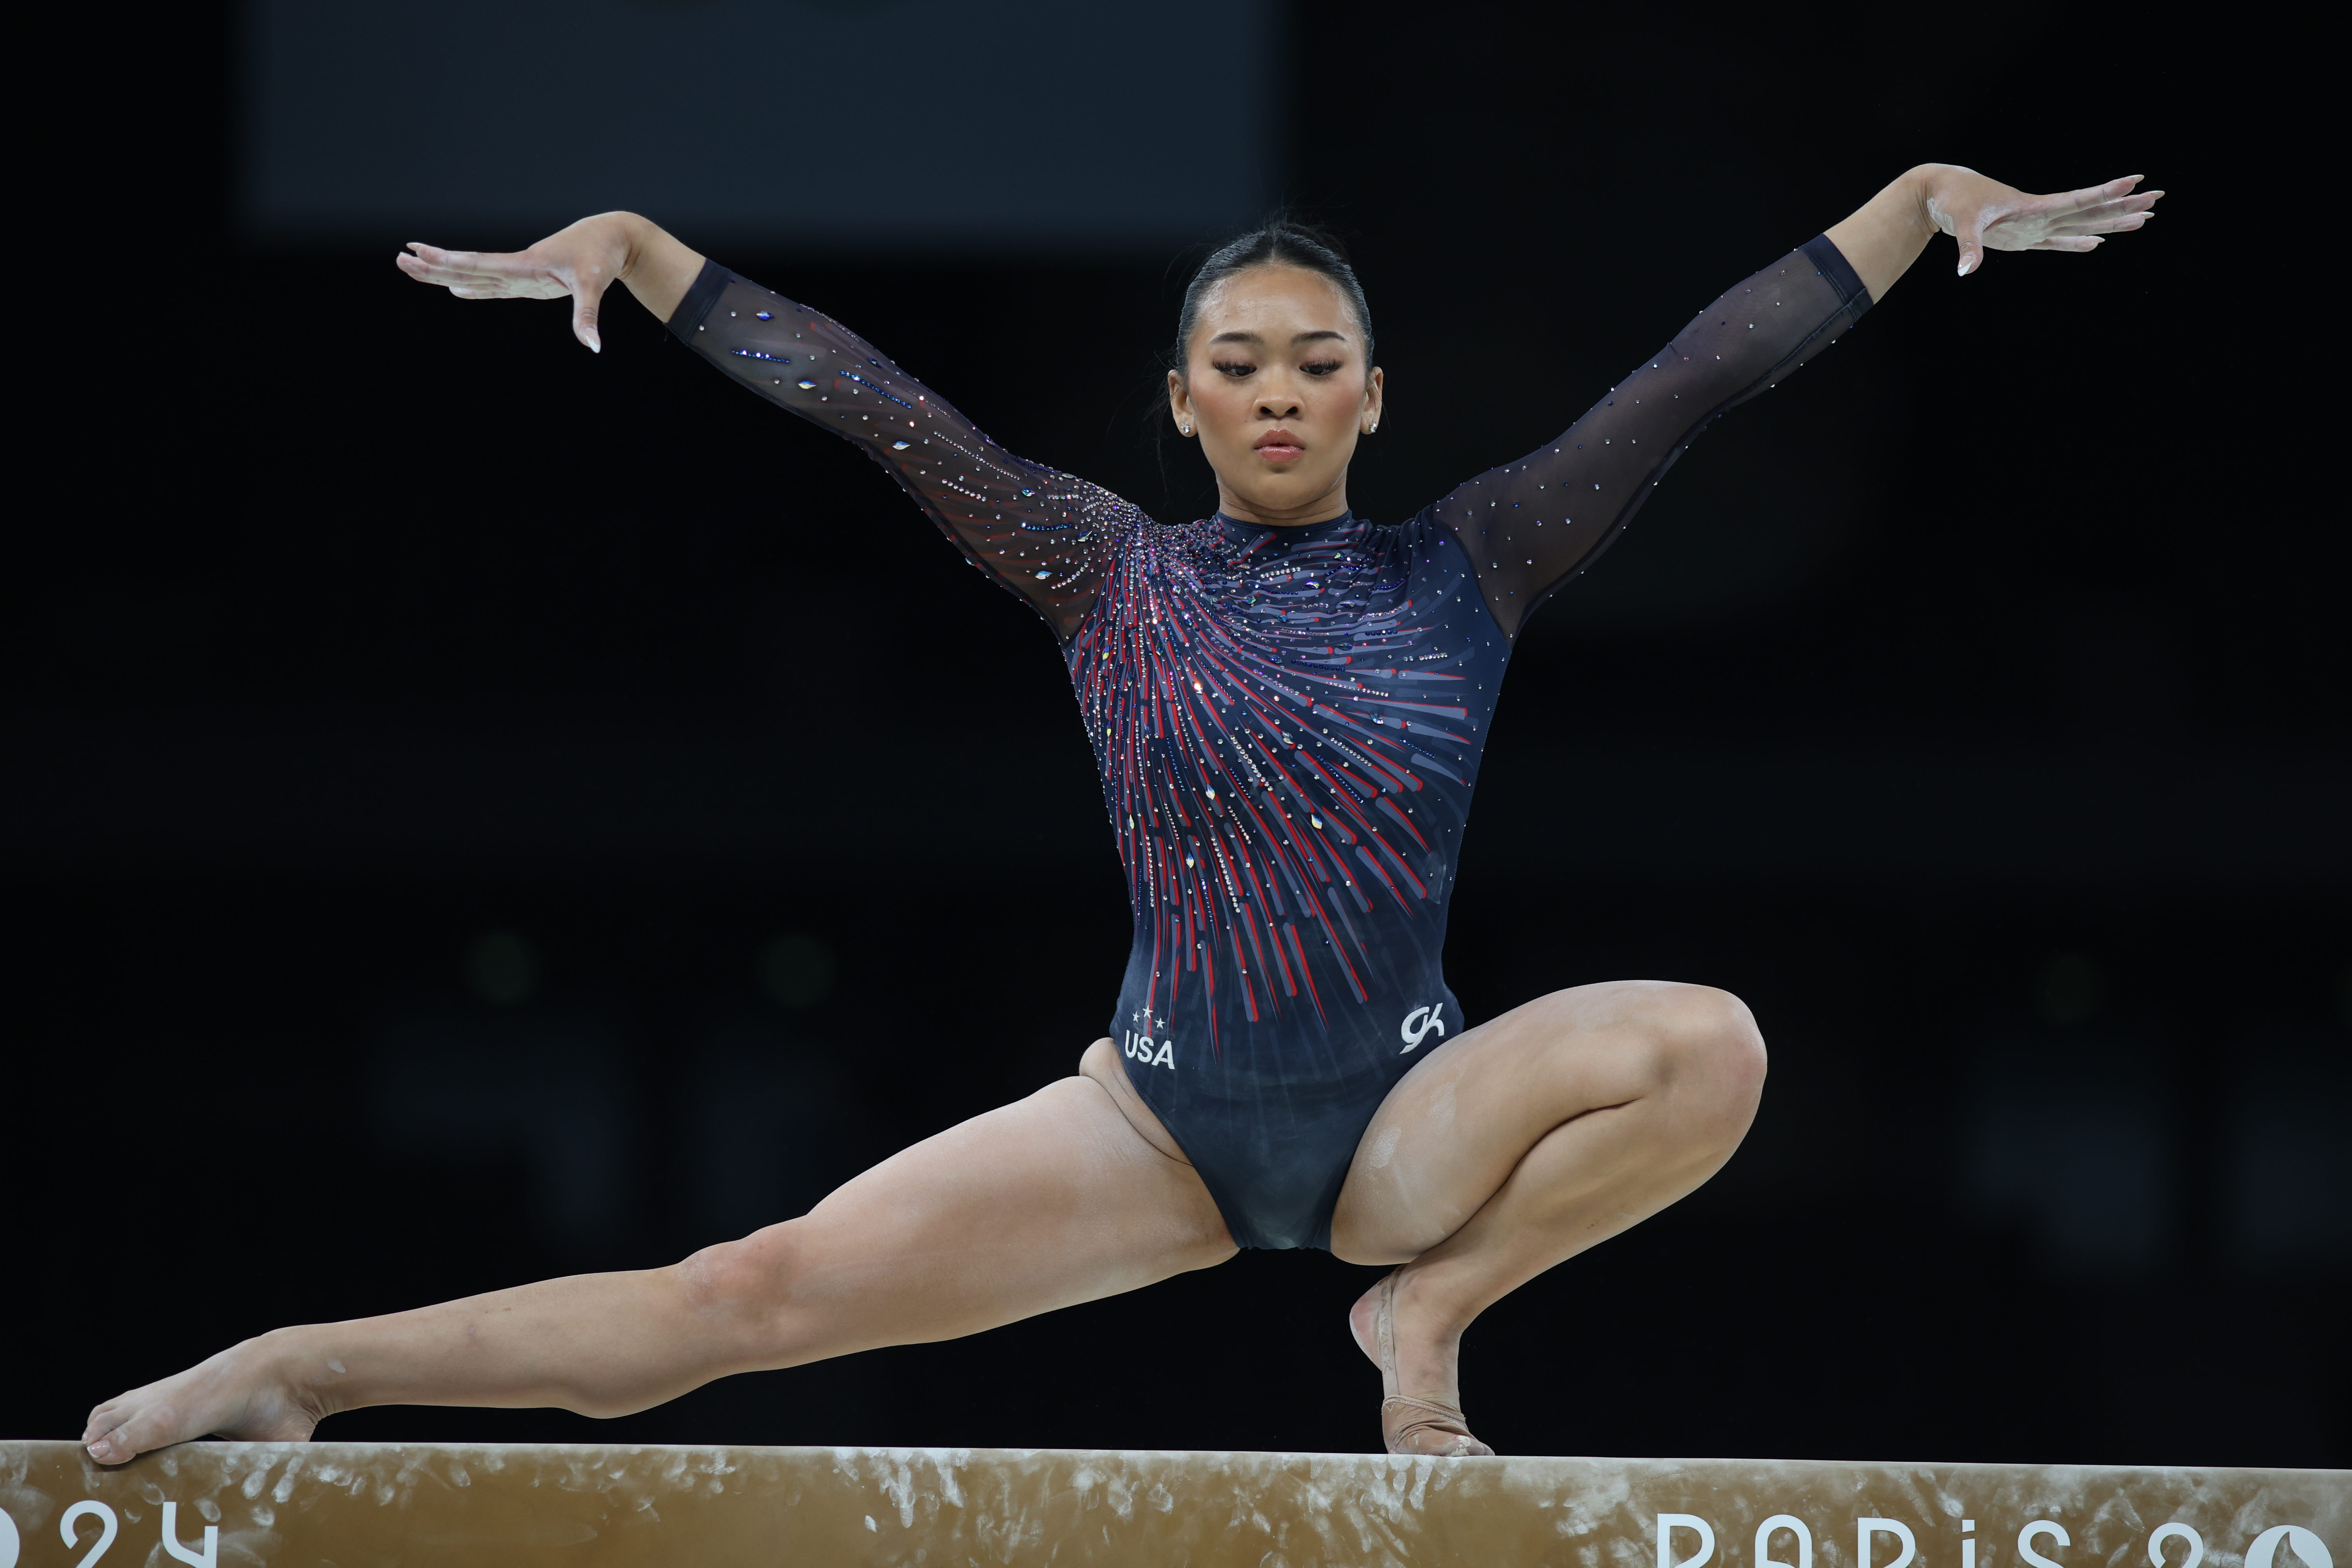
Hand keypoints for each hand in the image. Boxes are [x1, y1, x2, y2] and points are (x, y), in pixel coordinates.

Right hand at [396, 212, 641, 352]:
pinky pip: (494, 284)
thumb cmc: (602, 255)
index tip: (418, 254)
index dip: (446, 262)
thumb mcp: (595, 284)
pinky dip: (474, 287)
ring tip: (415, 266)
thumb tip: (592, 346)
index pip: (477, 265)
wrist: (613, 237)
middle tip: (400, 259)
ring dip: (446, 273)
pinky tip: (457, 290)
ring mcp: (521, 274)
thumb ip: (588, 315)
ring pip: (476, 275)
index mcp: (524, 265)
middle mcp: (516, 268)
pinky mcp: (530, 280)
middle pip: (467, 268)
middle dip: (434, 266)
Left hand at [1924, 168, 2162, 276]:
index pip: (2078, 200)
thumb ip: (1967, 247)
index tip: (2136, 182)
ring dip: (2111, 223)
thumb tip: (1965, 271)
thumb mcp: (1959, 223)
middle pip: (2091, 211)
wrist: (1940, 193)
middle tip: (2158, 198)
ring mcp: (2034, 226)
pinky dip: (2076, 243)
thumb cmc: (1953, 201)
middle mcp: (2040, 215)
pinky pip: (2057, 241)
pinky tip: (2097, 244)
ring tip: (2143, 220)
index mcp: (2033, 207)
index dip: (2106, 193)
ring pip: (2081, 225)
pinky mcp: (2022, 236)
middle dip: (2124, 206)